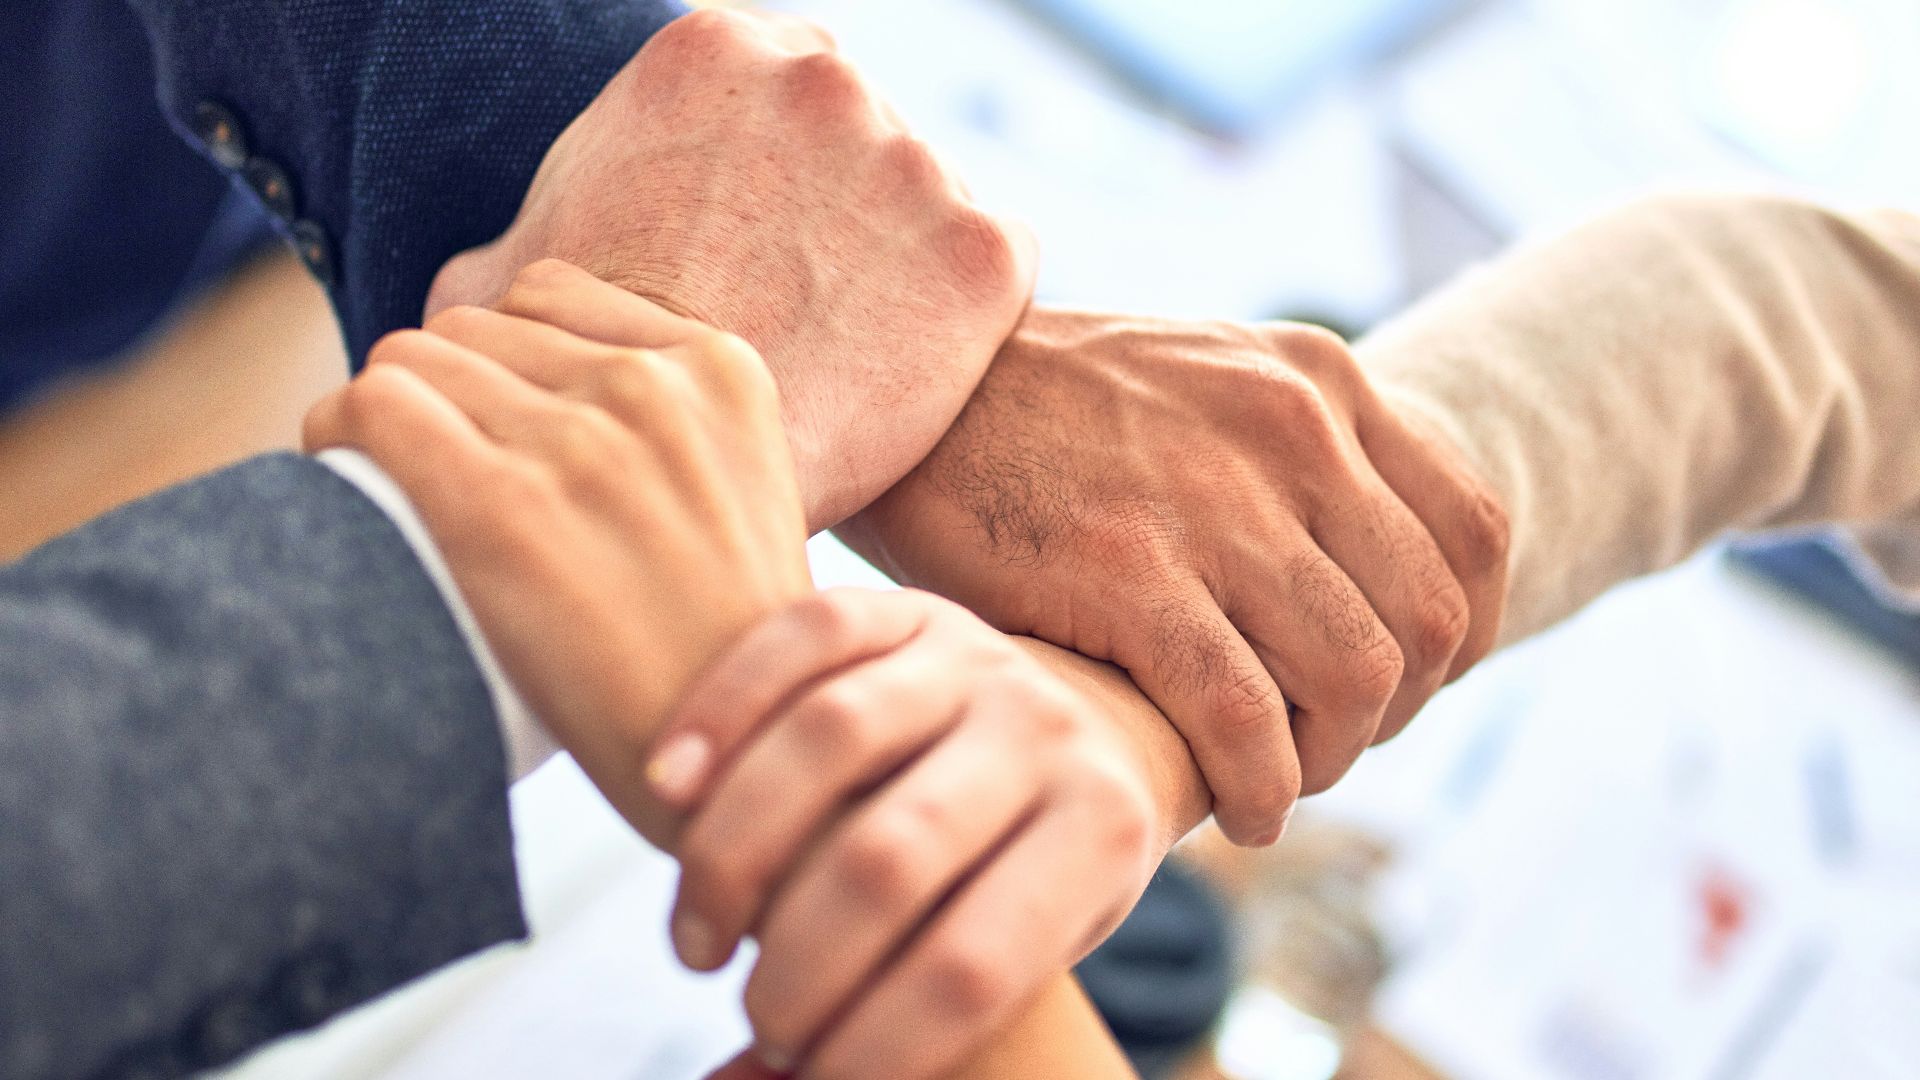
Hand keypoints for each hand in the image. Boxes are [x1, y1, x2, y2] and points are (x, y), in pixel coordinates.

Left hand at [303, 259, 810, 840]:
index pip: (552, 295)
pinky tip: (350, 490)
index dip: (507, 363)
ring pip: (411, 359)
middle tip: (441, 481)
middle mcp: (654, 387)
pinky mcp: (500, 506)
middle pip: (474, 328)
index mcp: (723, 372)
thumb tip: (535, 395)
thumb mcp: (744, 496)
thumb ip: (669, 426)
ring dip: (389, 420)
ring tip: (398, 495)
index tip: (497, 431)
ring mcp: (580, 442)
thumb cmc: (727, 657)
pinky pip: (369, 408)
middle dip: (446, 396)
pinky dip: (337, 438)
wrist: (737, 768)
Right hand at [426, 8, 1037, 531]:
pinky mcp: (986, 249)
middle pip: (852, 128)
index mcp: (707, 53)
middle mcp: (823, 78)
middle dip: (834, 199)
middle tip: (799, 296)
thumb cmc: (579, 382)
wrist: (677, 477)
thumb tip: (490, 278)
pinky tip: (904, 367)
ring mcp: (916, 159)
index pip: (765, 85)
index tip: (752, 234)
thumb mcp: (501, 287)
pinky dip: (963, 314)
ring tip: (845, 344)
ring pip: (924, 198)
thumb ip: (521, 242)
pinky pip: (994, 268)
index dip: (761, 166)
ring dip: (899, 255)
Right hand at [650, 588, 1162, 1079]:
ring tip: (698, 940)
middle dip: (796, 965)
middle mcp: (1048, 732)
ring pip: (830, 738)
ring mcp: (977, 656)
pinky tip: (665, 788)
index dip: (875, 1044)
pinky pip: (803, 636)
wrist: (1092, 731)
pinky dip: (720, 708)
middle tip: (755, 1015)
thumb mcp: (1021, 950)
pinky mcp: (909, 607)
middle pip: (888, 858)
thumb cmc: (1034, 872)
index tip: (807, 1076)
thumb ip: (904, 1016)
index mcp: (1102, 832)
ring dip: (734, 854)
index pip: (973, 965)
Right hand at [837, 308, 1509, 844]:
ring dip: (1330, 759)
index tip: (1407, 686)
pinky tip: (1236, 809)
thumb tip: (1365, 575)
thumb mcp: (1206, 381)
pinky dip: (1262, 787)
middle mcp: (1291, 430)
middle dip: (1395, 712)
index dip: (1463, 635)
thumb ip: (1294, 454)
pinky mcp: (1127, 572)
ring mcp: (1214, 502)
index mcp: (1320, 380)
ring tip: (1279, 779)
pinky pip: (1245, 719)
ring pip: (1355, 678)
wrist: (909, 384)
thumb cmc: (1049, 407)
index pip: (1474, 531)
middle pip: (1427, 619)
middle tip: (1327, 741)